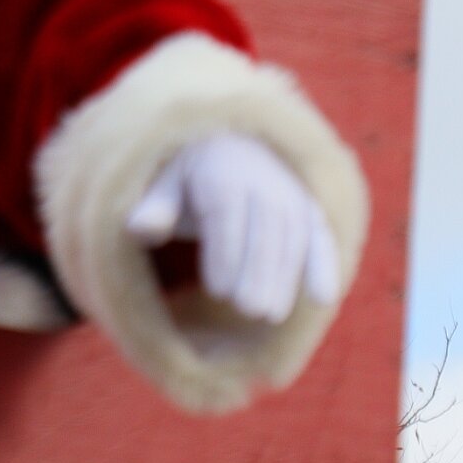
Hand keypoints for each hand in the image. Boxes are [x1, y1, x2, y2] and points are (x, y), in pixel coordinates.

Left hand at [125, 132, 340, 324]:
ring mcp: (290, 192)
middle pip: (265, 228)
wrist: (229, 145)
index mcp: (220, 171)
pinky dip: (324, 263)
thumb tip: (138, 227)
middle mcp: (261, 178)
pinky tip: (324, 298)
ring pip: (294, 236)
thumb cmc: (189, 178)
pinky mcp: (309, 207)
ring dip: (287, 277)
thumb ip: (154, 208)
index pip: (226, 213)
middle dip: (259, 271)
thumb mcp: (164, 185)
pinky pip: (320, 233)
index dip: (226, 253)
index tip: (218, 291)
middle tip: (249, 311)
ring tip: (271, 317)